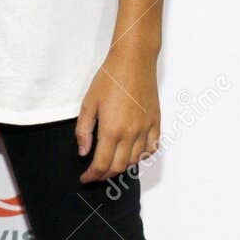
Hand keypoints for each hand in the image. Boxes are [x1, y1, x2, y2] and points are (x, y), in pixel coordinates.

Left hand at [75, 44, 160, 183]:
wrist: (133, 61)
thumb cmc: (110, 78)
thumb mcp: (88, 103)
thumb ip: (84, 131)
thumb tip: (83, 152)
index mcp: (111, 130)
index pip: (101, 164)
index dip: (92, 176)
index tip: (85, 178)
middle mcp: (131, 133)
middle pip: (118, 167)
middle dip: (105, 175)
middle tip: (95, 174)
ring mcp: (146, 128)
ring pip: (135, 160)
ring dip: (122, 167)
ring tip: (111, 165)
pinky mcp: (155, 122)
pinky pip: (152, 147)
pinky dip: (143, 156)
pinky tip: (133, 154)